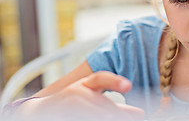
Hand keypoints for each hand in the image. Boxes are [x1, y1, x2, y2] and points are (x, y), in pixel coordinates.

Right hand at [17, 71, 144, 120]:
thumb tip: (140, 114)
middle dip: (119, 114)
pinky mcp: (60, 116)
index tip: (128, 85)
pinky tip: (100, 117)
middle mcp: (76, 93)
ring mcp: (67, 107)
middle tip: (136, 116)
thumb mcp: (93, 99)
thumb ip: (115, 105)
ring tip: (114, 117)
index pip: (100, 78)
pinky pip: (83, 118)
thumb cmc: (74, 103)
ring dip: (107, 116)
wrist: (40, 111)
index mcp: (86, 84)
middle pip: (104, 107)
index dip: (115, 81)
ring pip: (96, 115)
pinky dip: (94, 118)